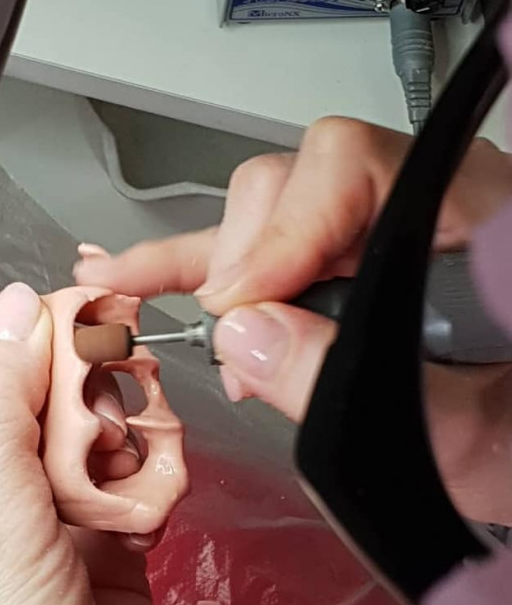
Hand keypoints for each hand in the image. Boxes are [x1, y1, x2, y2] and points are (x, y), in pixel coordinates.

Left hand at [0, 283, 182, 604]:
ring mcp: (46, 503)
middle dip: (85, 394)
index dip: (25, 337)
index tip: (80, 332)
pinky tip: (148, 512)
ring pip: (94, 419)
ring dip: (125, 438)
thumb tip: (14, 306)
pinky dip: (151, 475)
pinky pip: (133, 464)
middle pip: (40, 383)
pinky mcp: (102, 525)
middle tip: (107, 424)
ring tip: (127, 482)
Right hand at [74, 118, 511, 524]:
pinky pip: (248, 252)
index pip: (354, 167)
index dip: (288, 228)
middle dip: (246, 262)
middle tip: (235, 338)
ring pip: (258, 215)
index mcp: (474, 217)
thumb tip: (242, 335)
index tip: (247, 307)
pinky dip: (190, 268)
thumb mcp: (463, 438)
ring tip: (207, 338)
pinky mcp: (329, 267)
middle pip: (294, 183)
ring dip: (215, 278)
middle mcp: (415, 207)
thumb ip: (356, 385)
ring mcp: (364, 234)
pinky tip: (130, 276)